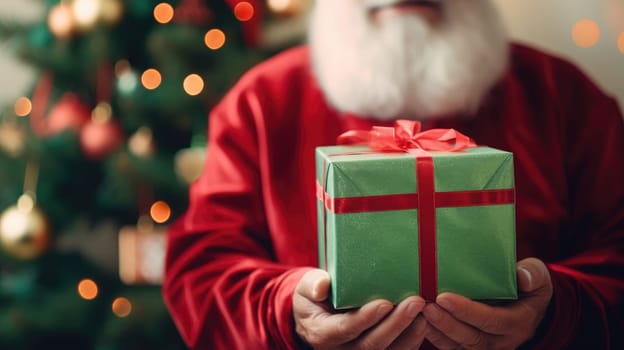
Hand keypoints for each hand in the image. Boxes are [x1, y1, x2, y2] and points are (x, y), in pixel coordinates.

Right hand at [293, 269, 426, 348]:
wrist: (314, 319)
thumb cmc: (312, 299)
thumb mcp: (305, 288)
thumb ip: (313, 285)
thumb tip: (322, 285)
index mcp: (322, 333)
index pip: (345, 329)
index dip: (366, 318)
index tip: (385, 303)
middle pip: (371, 344)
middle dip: (396, 324)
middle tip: (415, 302)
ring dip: (408, 335)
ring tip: (424, 314)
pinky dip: (411, 341)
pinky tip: (423, 324)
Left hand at [422, 257, 552, 348]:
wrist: (530, 308)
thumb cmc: (529, 286)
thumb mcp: (538, 277)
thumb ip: (532, 275)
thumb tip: (522, 276)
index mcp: (517, 322)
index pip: (490, 321)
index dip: (466, 311)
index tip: (443, 297)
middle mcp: (502, 340)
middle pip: (471, 337)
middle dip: (446, 322)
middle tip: (426, 305)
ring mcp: (486, 346)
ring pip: (458, 345)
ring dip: (436, 330)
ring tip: (418, 312)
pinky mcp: (472, 346)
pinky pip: (451, 347)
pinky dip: (434, 336)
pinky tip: (418, 321)